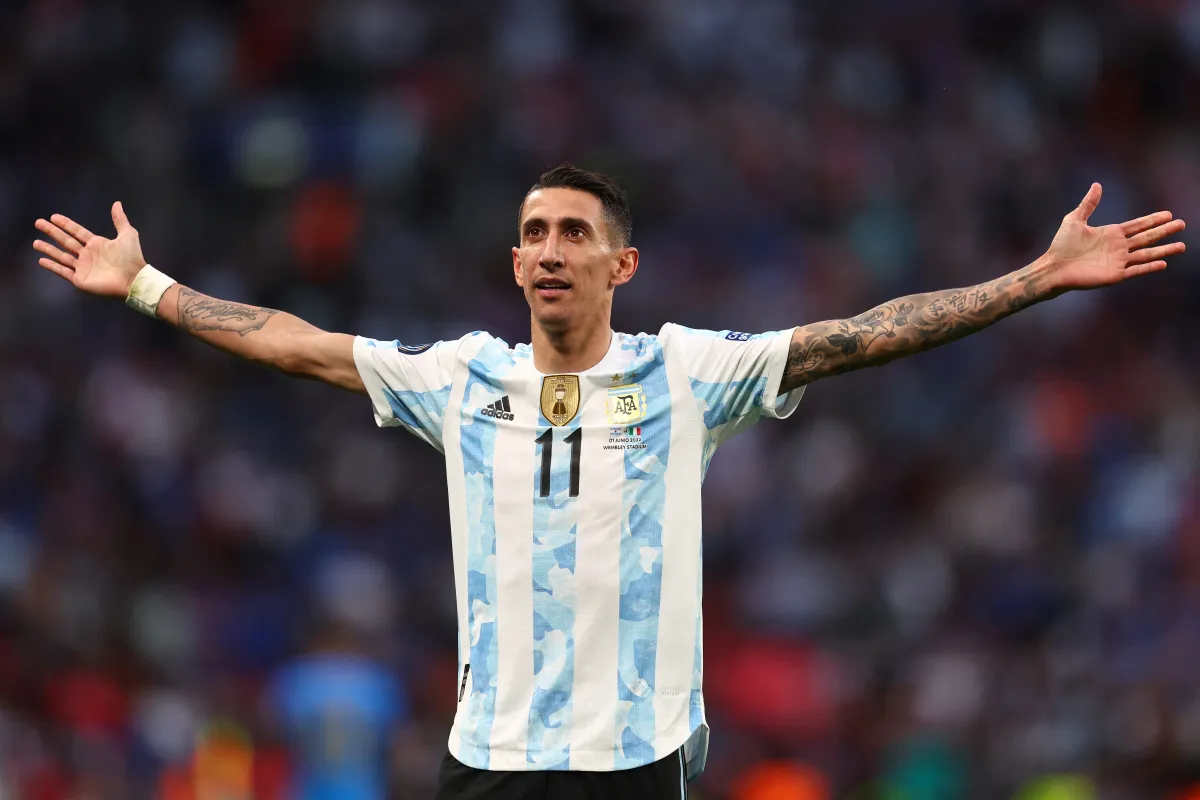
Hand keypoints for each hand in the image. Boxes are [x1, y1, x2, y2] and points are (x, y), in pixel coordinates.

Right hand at [33, 202, 148, 298]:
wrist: (133, 279)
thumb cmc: (132, 258)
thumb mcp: (128, 234)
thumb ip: (120, 220)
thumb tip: (117, 203)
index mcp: (97, 244)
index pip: (77, 232)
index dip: (65, 224)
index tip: (53, 217)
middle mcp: (87, 255)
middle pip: (65, 241)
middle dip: (52, 232)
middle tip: (38, 223)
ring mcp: (83, 267)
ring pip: (61, 256)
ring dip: (48, 249)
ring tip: (35, 243)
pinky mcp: (80, 280)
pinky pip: (63, 272)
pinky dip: (52, 266)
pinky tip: (41, 260)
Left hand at [1043, 183, 1185, 290]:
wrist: (1054, 267)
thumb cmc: (1061, 245)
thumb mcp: (1074, 220)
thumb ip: (1088, 204)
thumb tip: (1097, 185)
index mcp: (1111, 233)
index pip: (1137, 225)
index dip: (1153, 220)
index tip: (1168, 214)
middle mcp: (1118, 247)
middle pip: (1146, 237)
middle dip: (1164, 231)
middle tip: (1181, 224)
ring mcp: (1118, 261)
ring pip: (1146, 254)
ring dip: (1164, 250)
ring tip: (1182, 245)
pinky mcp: (1114, 274)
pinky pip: (1136, 270)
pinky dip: (1149, 267)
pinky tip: (1163, 263)